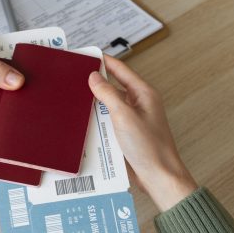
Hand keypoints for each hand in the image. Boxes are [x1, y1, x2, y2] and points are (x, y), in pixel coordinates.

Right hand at [88, 56, 197, 211]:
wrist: (158, 177)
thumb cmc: (150, 147)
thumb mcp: (124, 116)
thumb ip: (108, 94)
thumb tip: (94, 77)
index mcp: (143, 93)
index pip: (120, 69)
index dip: (103, 61)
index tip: (87, 56)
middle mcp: (139, 104)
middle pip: (113, 87)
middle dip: (95, 84)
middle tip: (75, 79)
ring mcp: (133, 119)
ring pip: (108, 106)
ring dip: (94, 106)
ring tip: (76, 101)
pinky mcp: (126, 134)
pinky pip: (108, 122)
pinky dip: (97, 121)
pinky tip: (84, 123)